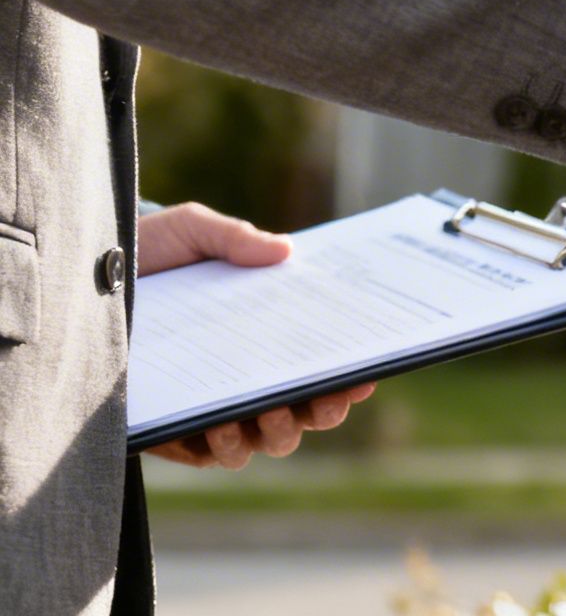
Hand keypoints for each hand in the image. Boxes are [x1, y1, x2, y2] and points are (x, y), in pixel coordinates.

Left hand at [136, 202, 375, 468]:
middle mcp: (248, 377)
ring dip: (277, 431)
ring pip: (266, 442)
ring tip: (266, 411)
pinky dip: (224, 445)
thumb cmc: (147, 255)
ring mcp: (214, 409)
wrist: (82, 282)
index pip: (322, 364)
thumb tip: (285, 250)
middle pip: (307, 414)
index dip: (350, 376)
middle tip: (321, 398)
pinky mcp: (175, 431)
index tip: (363, 374)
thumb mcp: (190, 232)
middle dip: (324, 411)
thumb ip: (233, 237)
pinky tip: (218, 424)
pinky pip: (213, 454)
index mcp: (267, 334)